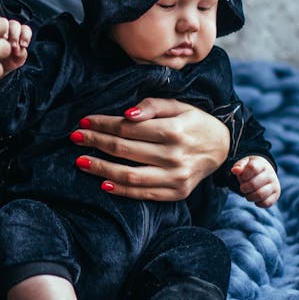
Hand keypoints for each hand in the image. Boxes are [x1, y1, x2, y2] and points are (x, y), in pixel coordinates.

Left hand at [72, 98, 230, 200]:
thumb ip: (152, 106)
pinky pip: (144, 194)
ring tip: (81, 161)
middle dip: (96, 142)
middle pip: (124, 149)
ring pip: (130, 175)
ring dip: (101, 169)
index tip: (83, 121)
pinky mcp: (176, 193)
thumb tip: (126, 114)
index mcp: (174, 130)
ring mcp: (175, 177)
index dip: (103, 124)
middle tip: (75, 138)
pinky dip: (121, 190)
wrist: (223, 148)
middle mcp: (174, 155)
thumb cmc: (196, 123)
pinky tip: (103, 183)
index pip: (128, 128)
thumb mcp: (179, 105)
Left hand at [231, 155, 280, 206]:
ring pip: (260, 195)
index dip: (243, 175)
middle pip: (253, 184)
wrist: (264, 172)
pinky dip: (257, 203)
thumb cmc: (251, 169)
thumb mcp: (244, 164)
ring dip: (249, 197)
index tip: (242, 178)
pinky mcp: (276, 195)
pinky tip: (255, 198)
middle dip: (244, 188)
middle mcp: (270, 174)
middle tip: (243, 188)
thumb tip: (235, 170)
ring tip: (248, 194)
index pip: (252, 168)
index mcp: (262, 164)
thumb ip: (239, 166)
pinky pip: (266, 203)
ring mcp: (274, 185)